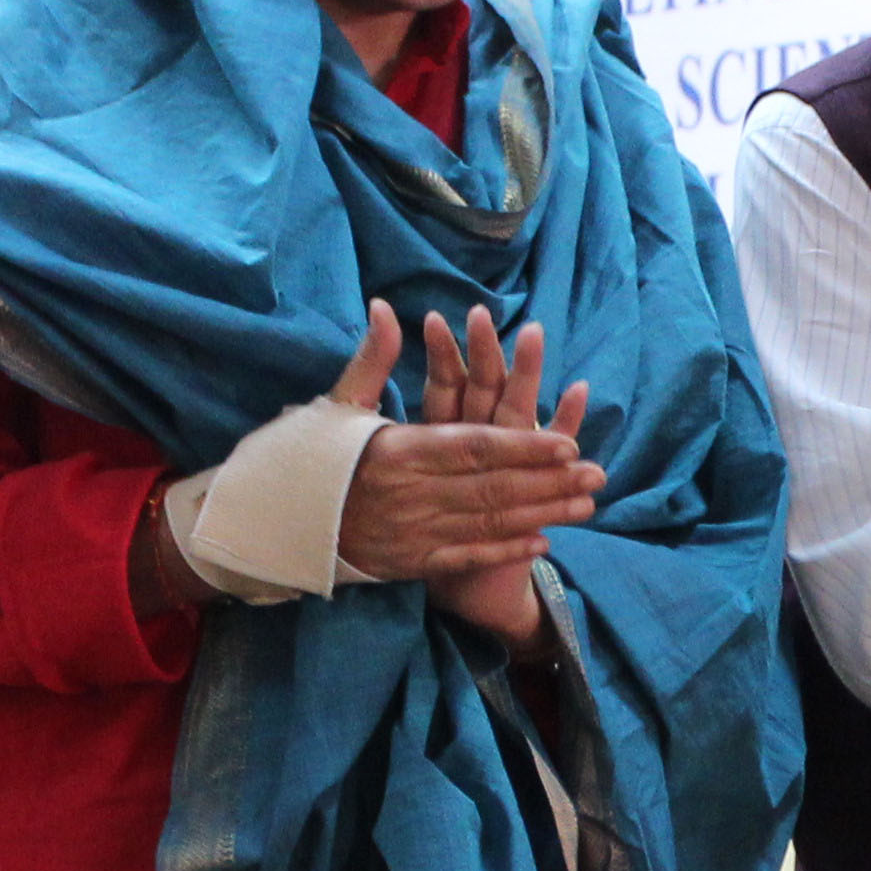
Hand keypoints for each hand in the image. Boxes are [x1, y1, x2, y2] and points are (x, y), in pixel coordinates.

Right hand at [324, 297, 602, 621]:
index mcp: (398, 450)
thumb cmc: (309, 457)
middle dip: (549, 482)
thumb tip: (388, 307)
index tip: (568, 443)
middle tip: (597, 475)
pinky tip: (544, 541)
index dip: (524, 447)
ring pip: (489, 523)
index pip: (474, 447)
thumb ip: (374, 359)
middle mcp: (411, 494)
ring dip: (541, 514)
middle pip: (493, 488)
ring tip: (585, 505)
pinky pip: (467, 556)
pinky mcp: (412, 562)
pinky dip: (506, 550)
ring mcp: (413, 533)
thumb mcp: (338, 404)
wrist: (273, 523)